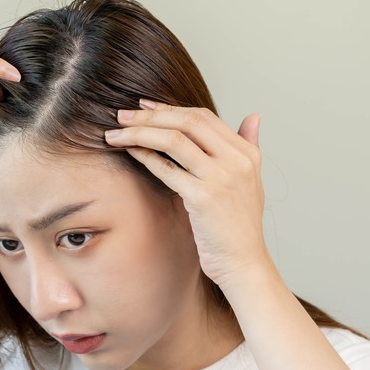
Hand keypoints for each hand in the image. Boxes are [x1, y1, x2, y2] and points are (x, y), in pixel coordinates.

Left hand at [105, 99, 267, 287]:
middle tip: (122, 116)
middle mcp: (237, 161)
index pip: (204, 116)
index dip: (170, 108)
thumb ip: (249, 145)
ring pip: (174, 140)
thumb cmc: (239, 225)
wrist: (243, 263)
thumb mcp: (251, 180)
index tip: (144, 106)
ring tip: (116, 134)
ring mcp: (221, 178)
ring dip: (140, 132)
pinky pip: (166, 168)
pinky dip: (144, 156)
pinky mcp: (203, 197)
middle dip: (150, 116)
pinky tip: (129, 153)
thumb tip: (253, 116)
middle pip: (188, 121)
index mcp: (247, 153)